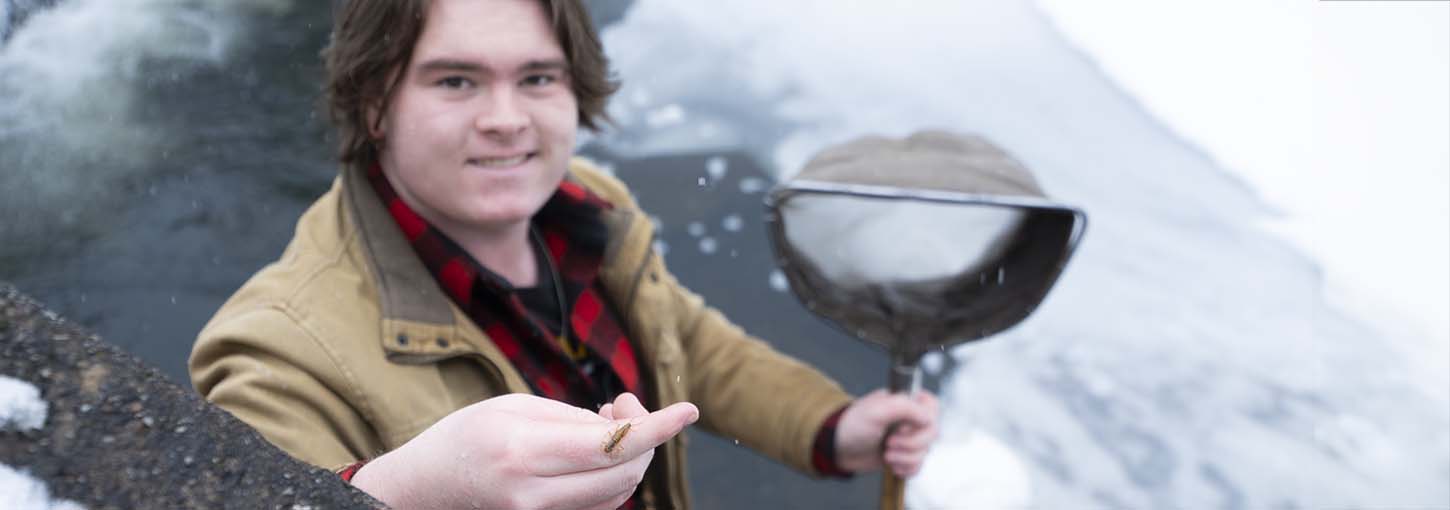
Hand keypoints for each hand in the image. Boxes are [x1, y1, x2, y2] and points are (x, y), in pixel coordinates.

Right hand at [350, 392, 696, 509]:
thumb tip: (626, 424)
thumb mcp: (513, 408)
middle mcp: (533, 492)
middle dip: (644, 437)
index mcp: (523, 450)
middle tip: (624, 405)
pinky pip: (599, 506)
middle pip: (625, 472)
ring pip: (617, 493)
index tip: (689, 410)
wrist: (421, 490)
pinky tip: (594, 452)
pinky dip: (611, 478)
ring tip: (602, 423)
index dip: (659, 427)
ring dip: (629, 457)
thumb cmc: (464, 438)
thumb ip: (572, 417)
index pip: (614, 443)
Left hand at [834, 389, 938, 477]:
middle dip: (911, 443)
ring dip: (906, 457)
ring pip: (925, 452)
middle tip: (890, 442)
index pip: (931, 405)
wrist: (837, 448)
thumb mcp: (877, 410)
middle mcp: (908, 420)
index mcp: (904, 402)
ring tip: (886, 454)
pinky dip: (906, 468)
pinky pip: (918, 466)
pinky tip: (892, 465)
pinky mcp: (902, 456)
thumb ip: (905, 407)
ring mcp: (906, 439)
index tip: (905, 426)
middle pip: (931, 433)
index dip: (924, 419)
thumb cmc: (852, 425)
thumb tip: (927, 418)